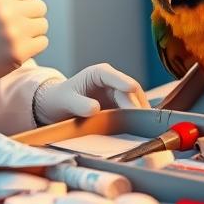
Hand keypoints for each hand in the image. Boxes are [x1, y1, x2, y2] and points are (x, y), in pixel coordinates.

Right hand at [0, 0, 48, 102]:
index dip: (23, 2)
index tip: (15, 12)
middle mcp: (8, 12)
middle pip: (39, 7)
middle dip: (31, 15)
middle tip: (20, 25)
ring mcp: (14, 33)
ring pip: (42, 25)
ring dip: (34, 31)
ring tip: (19, 37)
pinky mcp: (18, 53)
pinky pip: (42, 43)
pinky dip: (35, 45)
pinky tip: (21, 48)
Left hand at [33, 63, 150, 124]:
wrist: (58, 107)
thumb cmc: (60, 99)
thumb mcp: (66, 101)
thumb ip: (79, 104)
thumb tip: (95, 109)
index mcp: (98, 73)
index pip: (114, 76)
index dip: (124, 82)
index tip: (132, 89)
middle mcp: (112, 81)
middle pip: (129, 91)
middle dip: (135, 104)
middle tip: (141, 120)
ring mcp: (117, 93)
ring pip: (135, 101)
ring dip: (140, 113)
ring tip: (145, 127)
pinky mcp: (120, 106)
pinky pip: (132, 112)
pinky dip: (137, 119)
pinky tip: (141, 130)